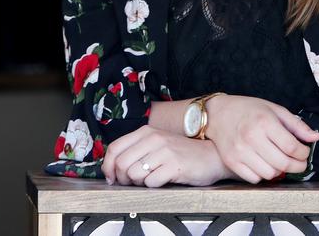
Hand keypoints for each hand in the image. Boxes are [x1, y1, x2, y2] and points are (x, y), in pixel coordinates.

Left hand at [101, 125, 230, 186]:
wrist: (210, 156)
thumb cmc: (180, 153)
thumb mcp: (156, 144)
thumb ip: (136, 150)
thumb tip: (111, 169)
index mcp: (147, 131)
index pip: (114, 148)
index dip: (108, 166)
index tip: (112, 177)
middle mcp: (155, 138)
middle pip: (121, 163)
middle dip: (123, 178)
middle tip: (133, 182)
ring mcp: (165, 151)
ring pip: (134, 174)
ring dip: (138, 183)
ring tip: (150, 179)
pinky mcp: (175, 165)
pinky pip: (151, 182)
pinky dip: (154, 186)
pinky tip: (163, 180)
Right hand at [205, 95, 318, 182]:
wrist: (218, 113)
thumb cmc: (247, 109)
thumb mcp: (274, 109)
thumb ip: (296, 125)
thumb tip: (315, 137)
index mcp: (265, 121)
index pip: (291, 146)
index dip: (303, 153)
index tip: (305, 152)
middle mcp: (252, 137)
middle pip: (283, 163)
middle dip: (297, 165)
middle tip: (299, 162)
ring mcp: (240, 151)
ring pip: (270, 173)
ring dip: (280, 170)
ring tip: (281, 161)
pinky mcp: (232, 161)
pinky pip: (255, 178)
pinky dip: (264, 174)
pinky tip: (265, 163)